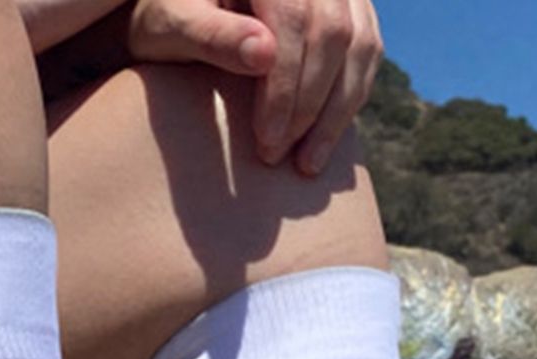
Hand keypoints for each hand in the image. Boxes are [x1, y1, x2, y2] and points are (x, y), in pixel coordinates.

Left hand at [126, 0, 382, 175]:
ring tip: (307, 164)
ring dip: (337, 111)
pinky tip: (324, 140)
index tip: (267, 141)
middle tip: (278, 156)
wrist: (182, 10)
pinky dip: (350, 99)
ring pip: (361, 44)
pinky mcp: (350, 8)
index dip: (286, 86)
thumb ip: (212, 35)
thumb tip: (264, 54)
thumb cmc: (169, 17)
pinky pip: (367, 52)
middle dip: (309, 104)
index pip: (294, 19)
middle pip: (334, 33)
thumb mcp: (173, 25)